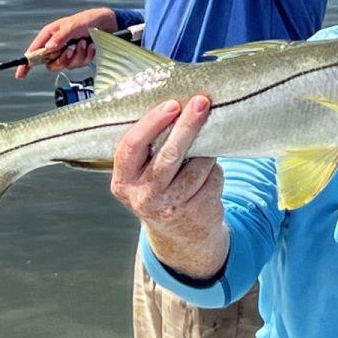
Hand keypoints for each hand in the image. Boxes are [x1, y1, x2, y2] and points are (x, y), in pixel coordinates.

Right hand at [15, 6, 117, 77]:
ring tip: (84, 42)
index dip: (27, 63)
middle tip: (71, 49)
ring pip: (67, 65)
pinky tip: (91, 46)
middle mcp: (57, 44)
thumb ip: (61, 36)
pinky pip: (80, 64)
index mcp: (50, 35)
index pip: (34, 51)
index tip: (21, 74)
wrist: (108, 23)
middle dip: (63, 59)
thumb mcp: (73, 25)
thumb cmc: (88, 19)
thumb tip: (48, 47)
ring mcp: (68, 51)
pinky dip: (87, 56)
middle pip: (51, 63)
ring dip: (78, 55)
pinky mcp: (79, 56)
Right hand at [110, 95, 227, 278]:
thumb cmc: (161, 188)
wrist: (181, 235)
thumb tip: (177, 106)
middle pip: (168, 155)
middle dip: (187, 125)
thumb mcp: (143, 173)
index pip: (132, 146)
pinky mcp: (196, 212)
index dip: (152, 122)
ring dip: (206, 150)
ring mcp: (170, 207)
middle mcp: (143, 196)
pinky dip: (214, 169)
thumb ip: (149, 147)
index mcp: (122, 181)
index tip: (172, 104)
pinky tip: (208, 174)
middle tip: (201, 103)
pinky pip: (212, 178)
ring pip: (197, 165)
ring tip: (204, 146)